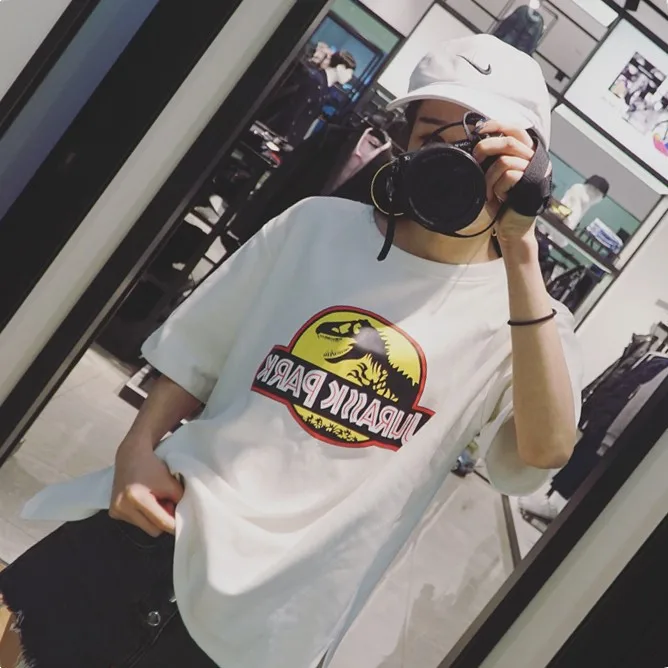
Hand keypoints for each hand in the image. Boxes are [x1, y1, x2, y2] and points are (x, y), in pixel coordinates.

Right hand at [109, 445, 183, 535]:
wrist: (131, 455)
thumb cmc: (152, 467)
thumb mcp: (170, 482)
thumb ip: (177, 501)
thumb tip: (180, 519)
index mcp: (136, 498)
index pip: (160, 522)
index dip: (175, 525)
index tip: (184, 526)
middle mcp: (122, 506)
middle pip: (152, 529)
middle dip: (163, 521)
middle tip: (169, 507)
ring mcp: (115, 510)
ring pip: (144, 527)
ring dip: (153, 518)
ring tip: (156, 501)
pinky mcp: (113, 511)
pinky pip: (135, 522)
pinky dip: (143, 515)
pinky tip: (144, 501)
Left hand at [472, 120, 548, 244]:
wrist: (512, 229)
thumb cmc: (502, 204)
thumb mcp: (495, 177)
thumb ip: (492, 159)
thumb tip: (475, 142)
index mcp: (527, 154)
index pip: (516, 129)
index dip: (497, 125)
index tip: (479, 130)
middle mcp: (535, 159)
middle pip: (509, 140)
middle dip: (486, 147)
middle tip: (475, 160)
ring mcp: (535, 172)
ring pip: (504, 160)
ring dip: (488, 177)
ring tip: (488, 191)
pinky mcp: (532, 184)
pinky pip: (508, 176)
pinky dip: (496, 187)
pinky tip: (497, 198)